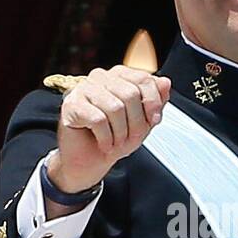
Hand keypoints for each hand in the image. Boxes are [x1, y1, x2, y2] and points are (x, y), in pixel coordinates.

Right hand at [50, 66, 170, 192]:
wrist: (88, 161)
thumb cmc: (115, 138)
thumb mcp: (142, 122)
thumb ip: (155, 102)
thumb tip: (166, 82)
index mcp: (119, 76)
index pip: (143, 79)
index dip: (153, 102)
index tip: (154, 120)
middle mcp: (100, 77)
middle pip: (130, 94)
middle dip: (137, 123)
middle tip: (131, 139)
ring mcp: (84, 89)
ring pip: (115, 107)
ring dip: (121, 133)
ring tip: (117, 143)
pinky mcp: (71, 105)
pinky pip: (98, 120)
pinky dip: (106, 138)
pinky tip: (105, 145)